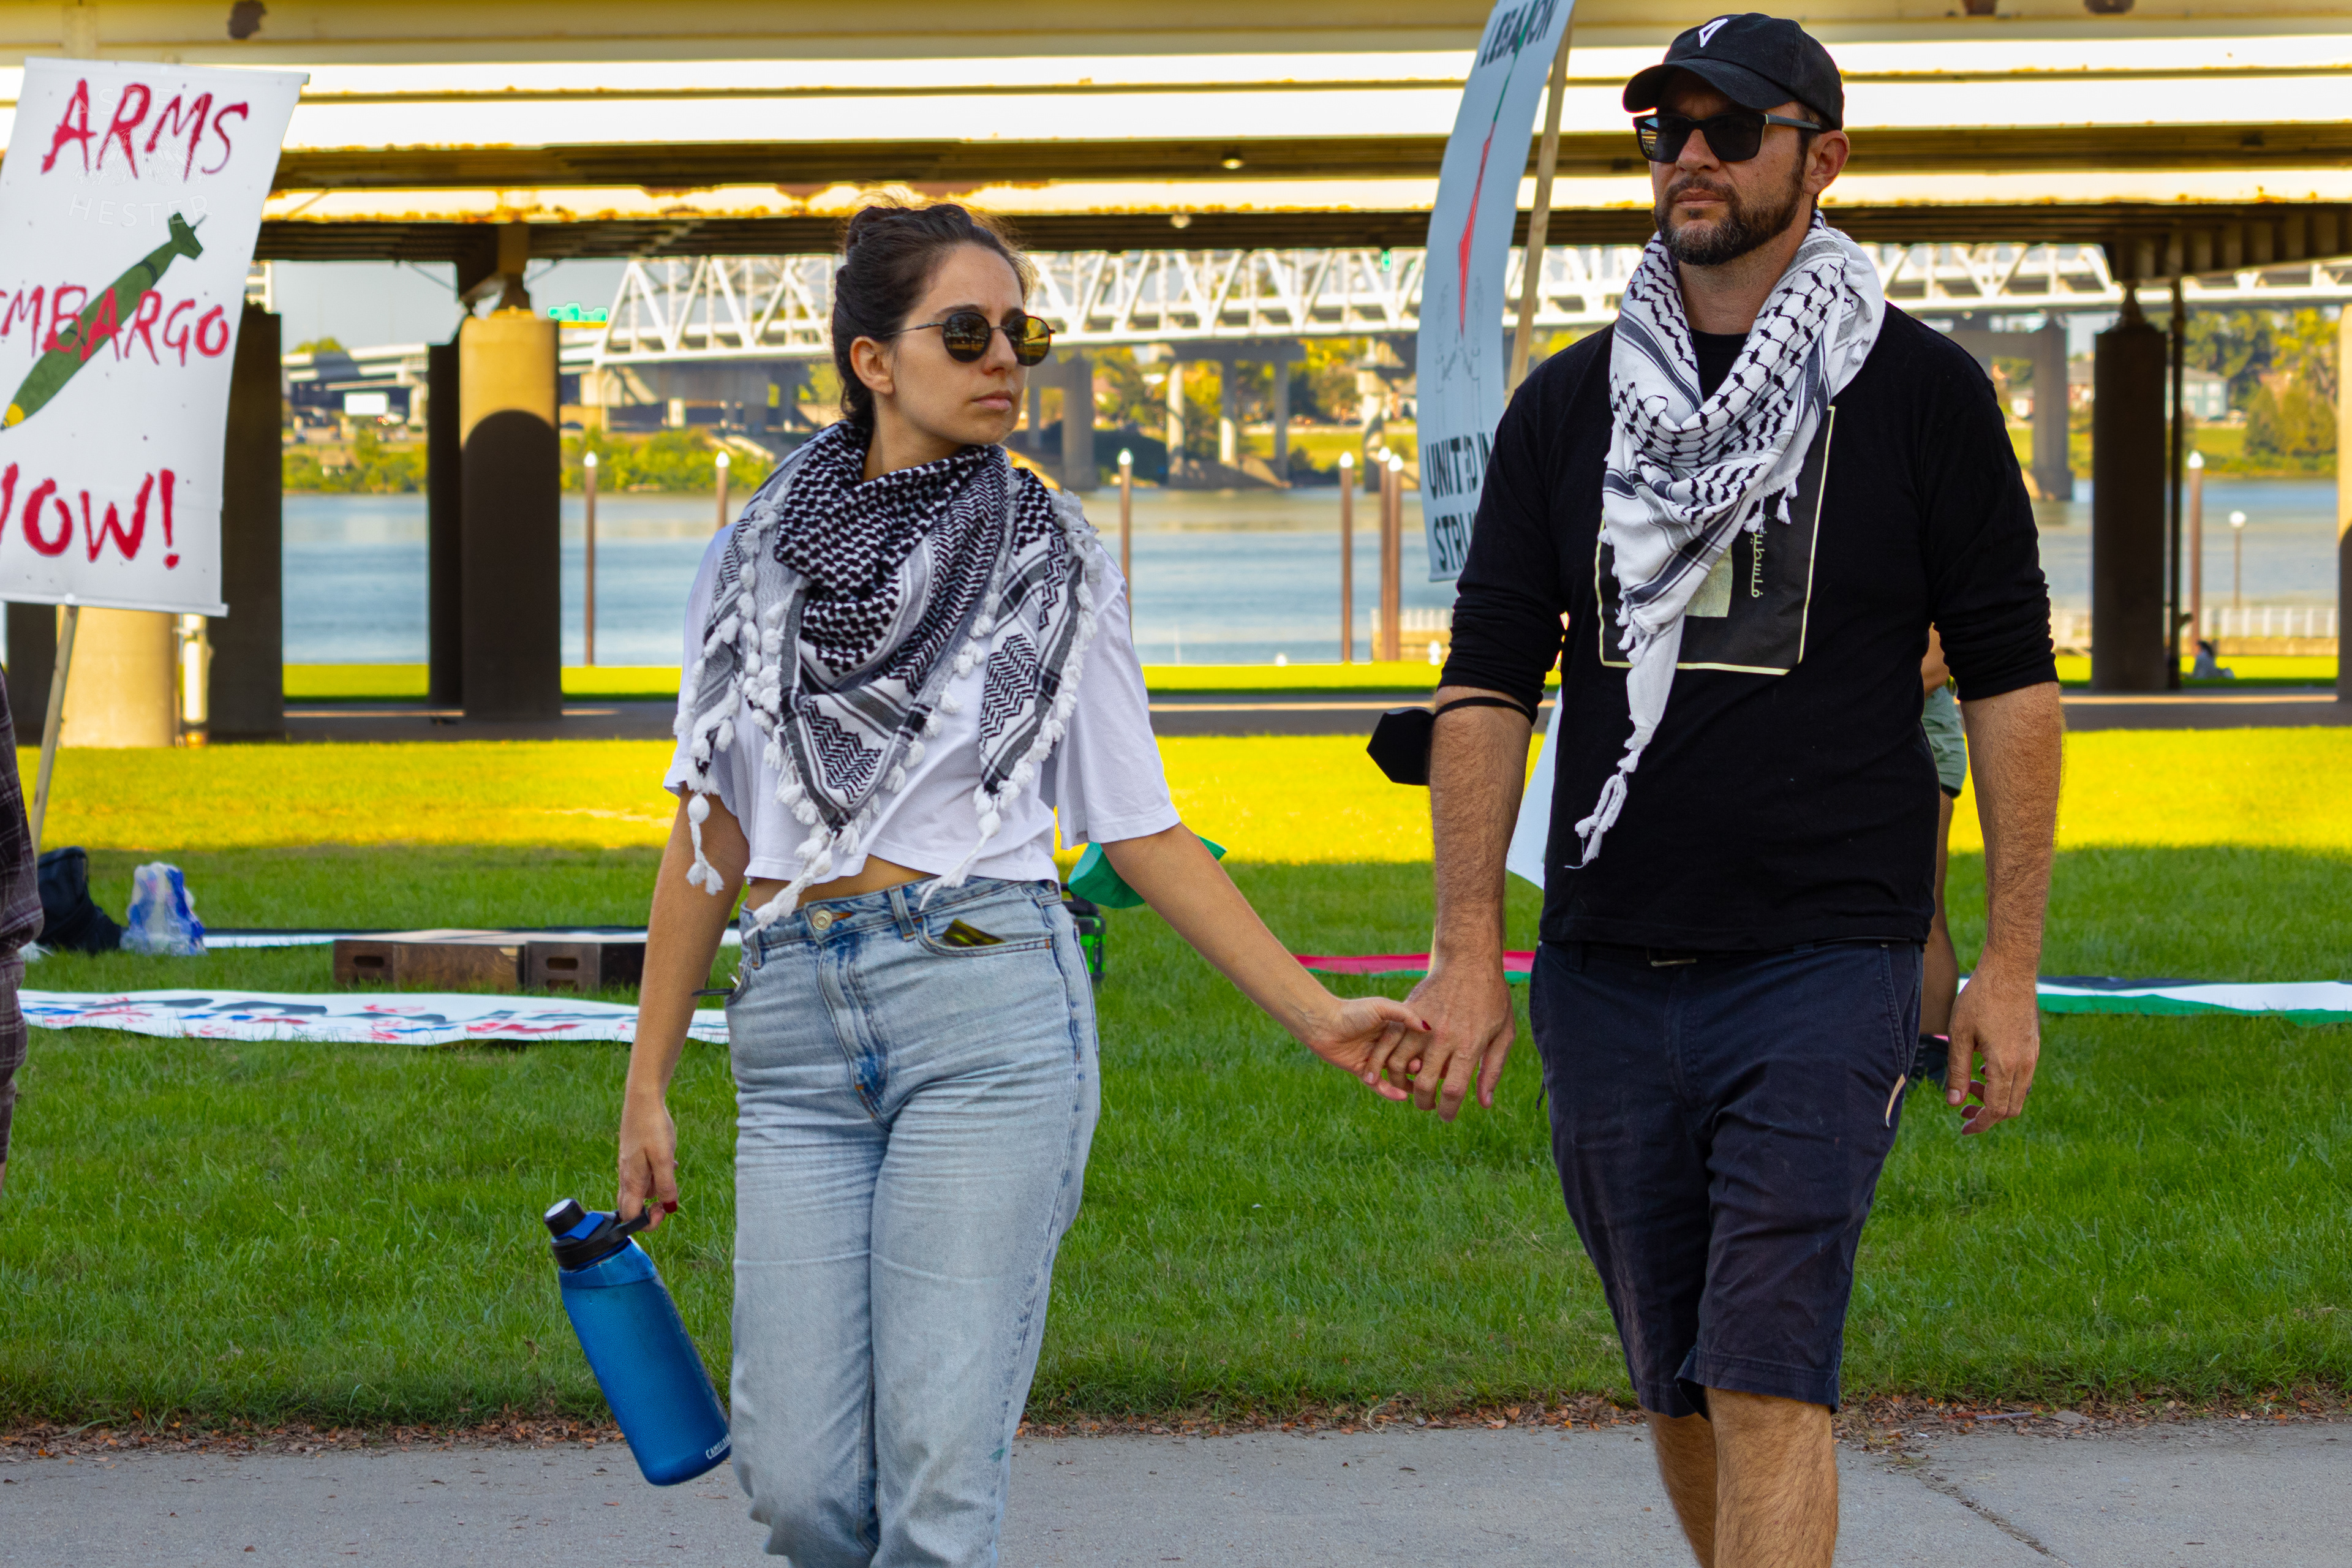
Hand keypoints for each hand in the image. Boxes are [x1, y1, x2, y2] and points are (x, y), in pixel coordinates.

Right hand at [617, 1088, 680, 1228]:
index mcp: (631, 1180)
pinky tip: (669, 1162)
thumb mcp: (664, 1158)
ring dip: (657, 1189)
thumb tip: (670, 1208)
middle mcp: (627, 1176)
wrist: (643, 1100)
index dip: (645, 1223)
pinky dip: (657, 1175)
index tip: (662, 1210)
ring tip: (671, 1169)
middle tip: (667, 1199)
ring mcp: (629, 1166)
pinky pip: (644, 1175)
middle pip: (632, 1207)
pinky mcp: (635, 1156)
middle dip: (649, 1210)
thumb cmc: (652, 1127)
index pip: (629, 1216)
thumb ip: (666, 1185)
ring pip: (641, 1190)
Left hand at [1296, 994, 1425, 1101]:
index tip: (1440, 1058)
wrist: (1322, 1022)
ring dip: (1407, 1082)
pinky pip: (1378, 1085)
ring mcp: (1374, 1059)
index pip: (1414, 1043)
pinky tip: (1402, 1097)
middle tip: (1429, 1074)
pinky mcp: (1363, 1071)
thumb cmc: (1352, 1011)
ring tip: (1419, 1090)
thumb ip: (1404, 1015)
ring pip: (1394, 1075)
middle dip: (1418, 1068)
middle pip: (1407, 1060)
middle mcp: (1386, 1045)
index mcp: (1393, 1029)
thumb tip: (1428, 1027)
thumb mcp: (1381, 1007)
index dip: (1426, 1051)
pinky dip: (1389, 1091)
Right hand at [1397, 958, 1516, 1120]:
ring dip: (1401, 1083)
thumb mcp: (1503, 1034)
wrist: (1469, 960)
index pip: (1452, 1091)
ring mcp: (1422, 1023)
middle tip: (1429, 1104)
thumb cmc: (1492, 998)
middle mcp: (1443, 1038)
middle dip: (1424, 1103)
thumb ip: (1492, 1070)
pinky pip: (1389, 1042)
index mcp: (1468, 1046)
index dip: (1447, 1110)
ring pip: (1398, 1065)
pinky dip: (1385, 1060)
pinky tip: (1394, 1067)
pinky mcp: (1408, 1011)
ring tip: (1410, 1088)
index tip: (1447, 1115)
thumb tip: (1483, 1103)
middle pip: (1423, 1084)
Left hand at [1946, 957, 2038, 1133]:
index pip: (1997, 1110)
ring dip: (1995, 1097)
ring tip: (1971, 1084)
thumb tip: (1954, 1103)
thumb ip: (1957, 1071)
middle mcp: (2024, 1064)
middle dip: (1987, 1115)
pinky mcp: (2033, 1045)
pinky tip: (1985, 1068)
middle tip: (1963, 1109)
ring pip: (2018, 1093)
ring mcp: (2032, 1055)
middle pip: (2011, 1107)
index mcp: (2005, 1064)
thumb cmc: (1980, 999)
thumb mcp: (1959, 1035)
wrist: (2010, 970)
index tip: (1963, 1128)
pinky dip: (2004, 1082)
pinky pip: (2023, 1076)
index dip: (1980, 1124)